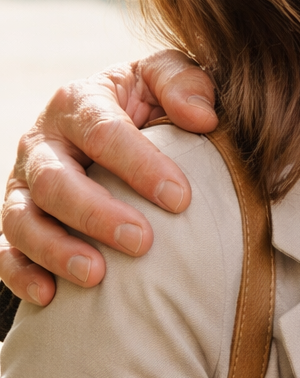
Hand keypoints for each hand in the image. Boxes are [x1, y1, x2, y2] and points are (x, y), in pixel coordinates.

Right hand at [0, 52, 216, 304]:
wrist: (112, 124)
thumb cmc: (146, 102)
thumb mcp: (165, 80)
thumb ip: (184, 85)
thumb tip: (202, 117)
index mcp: (78, 102)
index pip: (103, 132)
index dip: (140, 165)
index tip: (180, 198)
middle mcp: (42, 142)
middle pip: (55, 180)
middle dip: (97, 214)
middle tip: (142, 242)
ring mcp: (22, 183)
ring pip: (22, 218)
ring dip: (56, 249)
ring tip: (97, 276)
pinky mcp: (16, 219)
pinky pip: (5, 250)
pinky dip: (20, 274)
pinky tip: (48, 296)